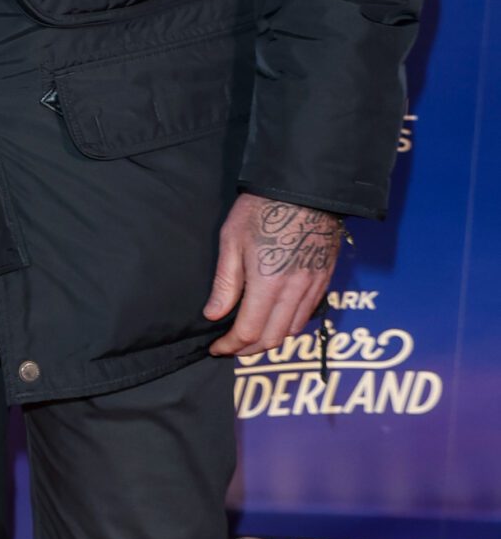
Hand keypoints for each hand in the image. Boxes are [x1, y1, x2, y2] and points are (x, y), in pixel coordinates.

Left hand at [203, 194, 342, 357]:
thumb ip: (226, 283)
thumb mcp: (232, 241)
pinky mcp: (325, 278)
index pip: (249, 331)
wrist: (306, 188)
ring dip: (270, 340)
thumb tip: (214, 315)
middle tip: (230, 348)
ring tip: (250, 337)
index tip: (216, 348)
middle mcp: (295, 291)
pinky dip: (289, 325)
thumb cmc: (263, 209)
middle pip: (273, 338)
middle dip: (248, 350)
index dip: (230, 346)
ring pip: (293, 330)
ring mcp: (314, 286)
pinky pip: (308, 314)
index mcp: (269, 284)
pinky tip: (275, 319)